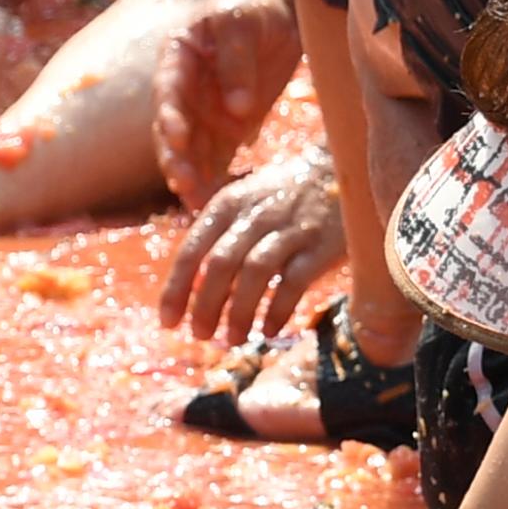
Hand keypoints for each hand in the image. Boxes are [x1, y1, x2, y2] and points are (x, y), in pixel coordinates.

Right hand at [155, 0, 304, 205]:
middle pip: (173, 130)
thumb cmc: (255, 7)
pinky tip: (215, 205)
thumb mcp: (242, 23)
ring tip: (198, 205)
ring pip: (192, 152)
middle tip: (184, 183)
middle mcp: (184, 90)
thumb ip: (236, 63)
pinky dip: (215, 182)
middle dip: (176, 158)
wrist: (281, 11)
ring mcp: (204, 113)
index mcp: (178, 57)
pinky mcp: (227, 130)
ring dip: (193, 178)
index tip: (178, 138)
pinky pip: (217, 160)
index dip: (170, 116)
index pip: (168, 90)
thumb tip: (237, 110)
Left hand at [158, 153, 343, 343]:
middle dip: (205, 306)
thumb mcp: (243, 200)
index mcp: (228, 204)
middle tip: (199, 336)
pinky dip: (278, 309)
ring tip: (232, 339)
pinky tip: (269, 331)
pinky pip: (294, 282)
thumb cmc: (284, 195)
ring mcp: (290, 230)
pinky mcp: (320, 246)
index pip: (192, 251)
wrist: (341, 169)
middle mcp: (255, 215)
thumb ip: (217, 235)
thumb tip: (190, 285)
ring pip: (254, 274)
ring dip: (239, 312)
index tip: (167, 322)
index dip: (176, 290)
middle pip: (219, 265)